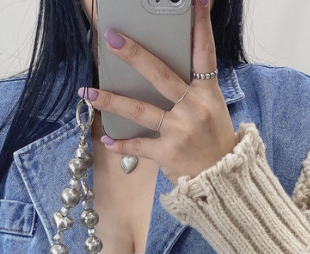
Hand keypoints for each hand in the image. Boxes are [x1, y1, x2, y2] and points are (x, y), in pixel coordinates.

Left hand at [78, 0, 236, 184]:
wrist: (221, 180)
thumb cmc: (213, 141)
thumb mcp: (212, 109)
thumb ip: (192, 88)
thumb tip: (160, 69)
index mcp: (207, 93)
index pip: (204, 53)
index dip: (199, 26)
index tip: (193, 2)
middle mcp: (193, 108)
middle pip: (160, 75)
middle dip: (134, 55)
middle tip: (112, 39)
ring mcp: (179, 131)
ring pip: (140, 110)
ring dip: (111, 101)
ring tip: (88, 92)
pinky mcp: (167, 153)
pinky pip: (138, 145)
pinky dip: (121, 143)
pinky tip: (105, 138)